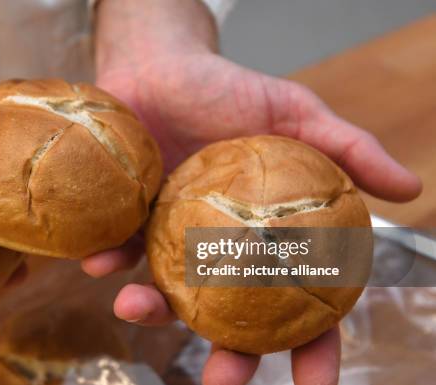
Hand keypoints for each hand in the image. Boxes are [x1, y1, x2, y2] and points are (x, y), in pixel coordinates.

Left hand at [89, 1, 421, 382]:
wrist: (162, 67)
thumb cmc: (228, 89)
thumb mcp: (294, 112)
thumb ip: (347, 148)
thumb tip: (410, 190)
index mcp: (266, 233)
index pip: (298, 298)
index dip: (312, 342)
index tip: (315, 379)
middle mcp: (220, 245)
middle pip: (232, 315)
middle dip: (229, 355)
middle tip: (223, 382)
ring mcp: (173, 237)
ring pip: (168, 292)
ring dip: (152, 312)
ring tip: (136, 310)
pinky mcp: (130, 221)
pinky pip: (118, 251)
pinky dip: (109, 260)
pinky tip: (101, 265)